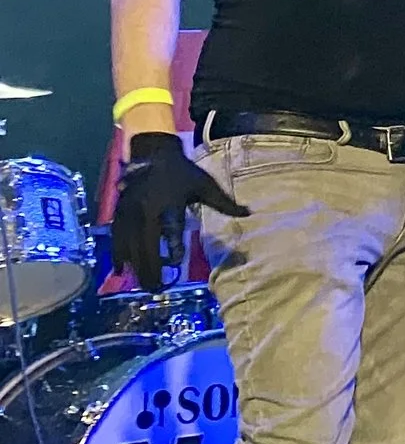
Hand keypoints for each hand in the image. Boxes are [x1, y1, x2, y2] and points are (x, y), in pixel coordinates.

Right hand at [111, 133, 246, 291]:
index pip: (171, 227)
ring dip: (136, 266)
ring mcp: (129, 213)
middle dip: (150, 267)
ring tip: (144, 285)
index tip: (176, 262)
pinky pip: (116, 239)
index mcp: (170, 202)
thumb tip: (249, 213)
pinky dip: (117, 256)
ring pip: (129, 245)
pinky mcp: (118, 215)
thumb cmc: (183, 173)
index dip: (173, 245)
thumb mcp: (205, 185)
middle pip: (146, 243)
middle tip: (157, 289)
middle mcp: (146, 210)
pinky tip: (120, 271)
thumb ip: (224, 203)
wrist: (153, 154)